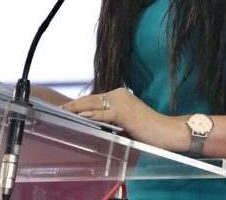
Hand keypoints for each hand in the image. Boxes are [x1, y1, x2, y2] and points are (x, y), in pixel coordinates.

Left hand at [61, 88, 186, 151]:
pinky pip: (105, 114)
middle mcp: (119, 94)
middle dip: (73, 105)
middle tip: (57, 110)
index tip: (64, 108)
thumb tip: (92, 123)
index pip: (94, 99)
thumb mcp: (126, 122)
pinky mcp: (125, 112)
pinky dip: (92, 115)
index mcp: (119, 95)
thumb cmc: (149, 130)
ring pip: (94, 104)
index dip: (78, 104)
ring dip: (77, 109)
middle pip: (90, 99)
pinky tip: (82, 117)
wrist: (167, 132)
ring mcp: (122, 102)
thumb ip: (111, 120)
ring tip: (63, 112)